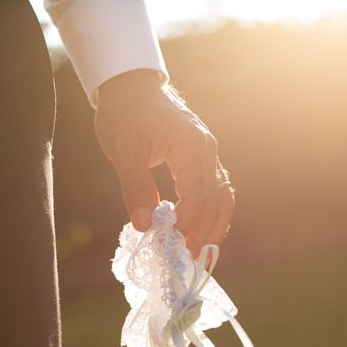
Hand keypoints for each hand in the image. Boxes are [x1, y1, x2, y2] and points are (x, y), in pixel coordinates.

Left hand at [95, 69, 234, 256]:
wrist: (132, 86)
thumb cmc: (125, 114)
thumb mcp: (124, 151)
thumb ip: (135, 188)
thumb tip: (144, 226)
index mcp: (191, 146)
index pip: (197, 196)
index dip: (185, 224)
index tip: (166, 243)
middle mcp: (208, 151)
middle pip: (217, 201)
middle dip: (203, 233)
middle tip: (185, 260)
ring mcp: (209, 154)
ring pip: (223, 199)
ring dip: (212, 228)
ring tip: (196, 252)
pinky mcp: (204, 159)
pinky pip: (216, 191)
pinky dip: (211, 214)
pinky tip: (199, 231)